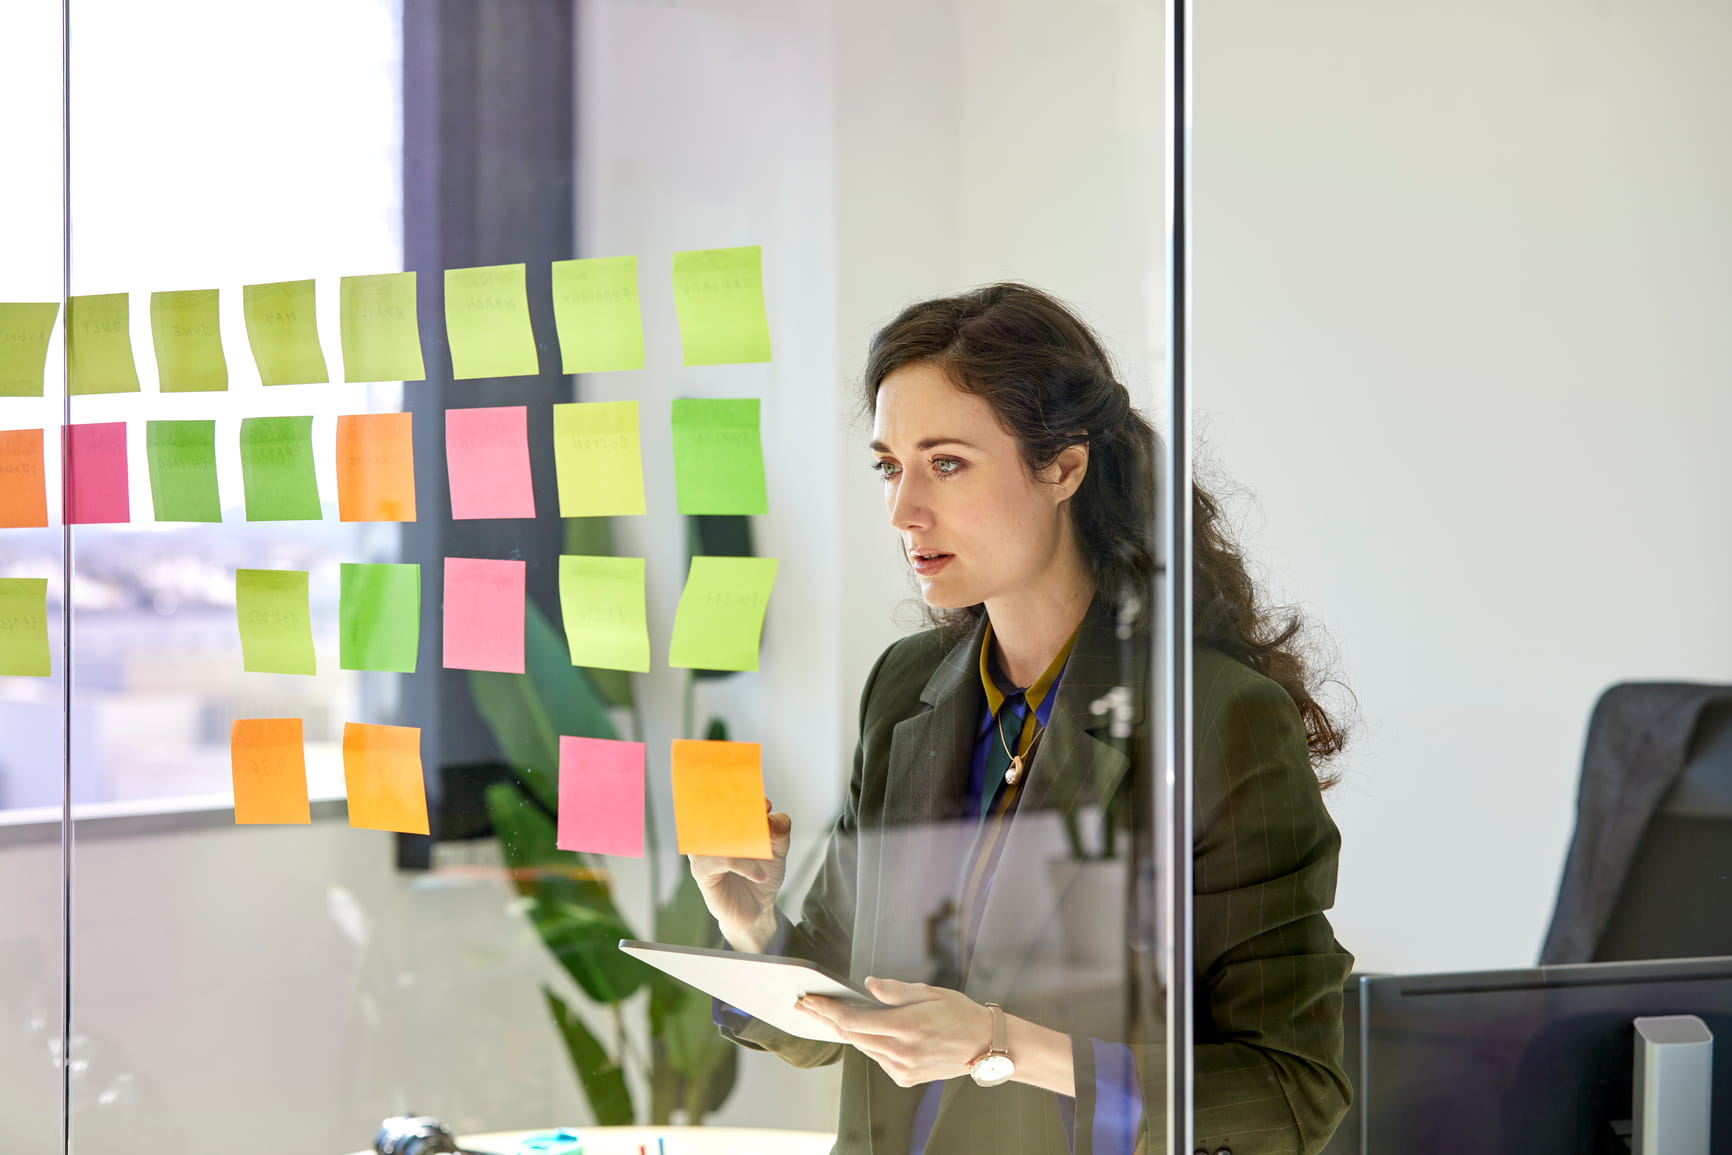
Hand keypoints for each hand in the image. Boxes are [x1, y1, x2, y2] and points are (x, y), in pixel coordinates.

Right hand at [689, 800, 791, 953]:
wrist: (757, 909)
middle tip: (762, 813)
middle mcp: (711, 833)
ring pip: (718, 834)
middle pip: (716, 811)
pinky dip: (744, 864)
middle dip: (739, 810)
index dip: (740, 794)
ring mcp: (704, 851)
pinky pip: (721, 860)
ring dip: (745, 842)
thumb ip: (779, 829)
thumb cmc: (763, 873)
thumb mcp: (778, 848)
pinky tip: (760, 875)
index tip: (766, 803)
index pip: (725, 798)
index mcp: (727, 822)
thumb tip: (770, 816)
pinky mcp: (702, 872)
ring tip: (765, 853)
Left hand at [797, 977, 992, 1087]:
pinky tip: (865, 1031)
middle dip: (827, 1019)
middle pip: (852, 1035)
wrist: (985, 1046)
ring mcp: (902, 1068)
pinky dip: (869, 1043)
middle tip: (807, 1005)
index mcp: (906, 1026)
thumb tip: (868, 985)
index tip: (809, 1000)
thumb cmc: (960, 1014)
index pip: (853, 1020)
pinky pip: (877, 1057)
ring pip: (863, 1047)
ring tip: (828, 1014)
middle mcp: (901, 1051)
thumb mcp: (930, 992)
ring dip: (846, 1031)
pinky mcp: (905, 1078)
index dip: (827, 1010)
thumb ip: (895, 990)